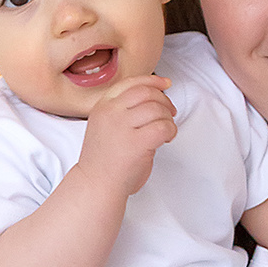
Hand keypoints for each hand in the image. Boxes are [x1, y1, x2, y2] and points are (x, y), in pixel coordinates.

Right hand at [78, 74, 176, 196]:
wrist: (96, 185)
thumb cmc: (105, 160)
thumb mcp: (107, 125)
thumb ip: (124, 110)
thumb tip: (155, 97)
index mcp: (103, 106)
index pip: (131, 83)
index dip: (152, 81)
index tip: (164, 83)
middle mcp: (111, 113)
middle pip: (146, 92)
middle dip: (164, 100)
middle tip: (170, 112)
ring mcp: (122, 127)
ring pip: (157, 109)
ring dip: (168, 118)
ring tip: (165, 130)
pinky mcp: (136, 143)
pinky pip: (163, 127)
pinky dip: (171, 131)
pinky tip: (165, 139)